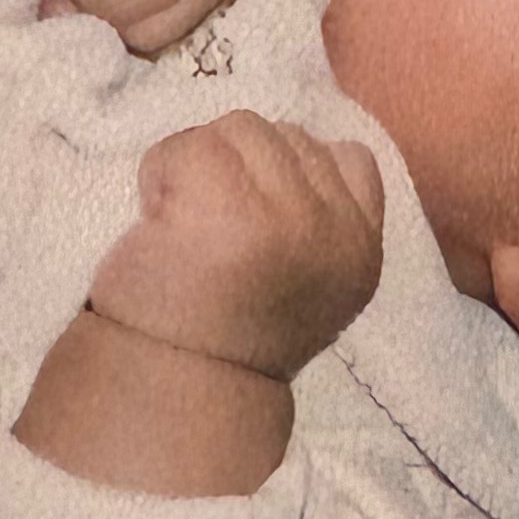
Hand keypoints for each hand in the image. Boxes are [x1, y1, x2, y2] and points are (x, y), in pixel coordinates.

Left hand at [88, 112, 387, 382]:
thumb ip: (324, 222)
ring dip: (198, 165)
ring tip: (183, 223)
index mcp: (361, 252)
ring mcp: (280, 215)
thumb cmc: (229, 336)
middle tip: (209, 229)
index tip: (255, 220)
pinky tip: (157, 220)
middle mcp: (332, 230)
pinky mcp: (221, 204)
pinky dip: (160, 171)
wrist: (172, 388)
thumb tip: (298, 146)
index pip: (349, 156)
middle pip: (286, 135)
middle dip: (240, 168)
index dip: (292, 172)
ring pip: (238, 130)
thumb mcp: (314, 287)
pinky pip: (187, 144)